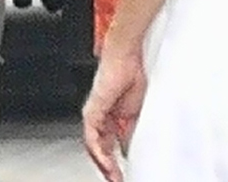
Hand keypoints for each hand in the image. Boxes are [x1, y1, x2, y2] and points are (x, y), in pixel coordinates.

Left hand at [81, 47, 146, 180]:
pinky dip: (97, 148)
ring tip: (112, 176)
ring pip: (93, 144)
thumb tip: (132, 150)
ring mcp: (95, 112)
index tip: (122, 174)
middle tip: (116, 180)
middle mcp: (100, 116)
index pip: (109, 146)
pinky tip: (104, 159)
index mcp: (111, 118)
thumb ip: (131, 131)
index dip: (114, 162)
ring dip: (102, 162)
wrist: (126, 57)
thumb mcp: (136, 113)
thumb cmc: (132, 76)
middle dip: (107, 167)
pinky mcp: (93, 108)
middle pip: (99, 147)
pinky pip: (91, 133)